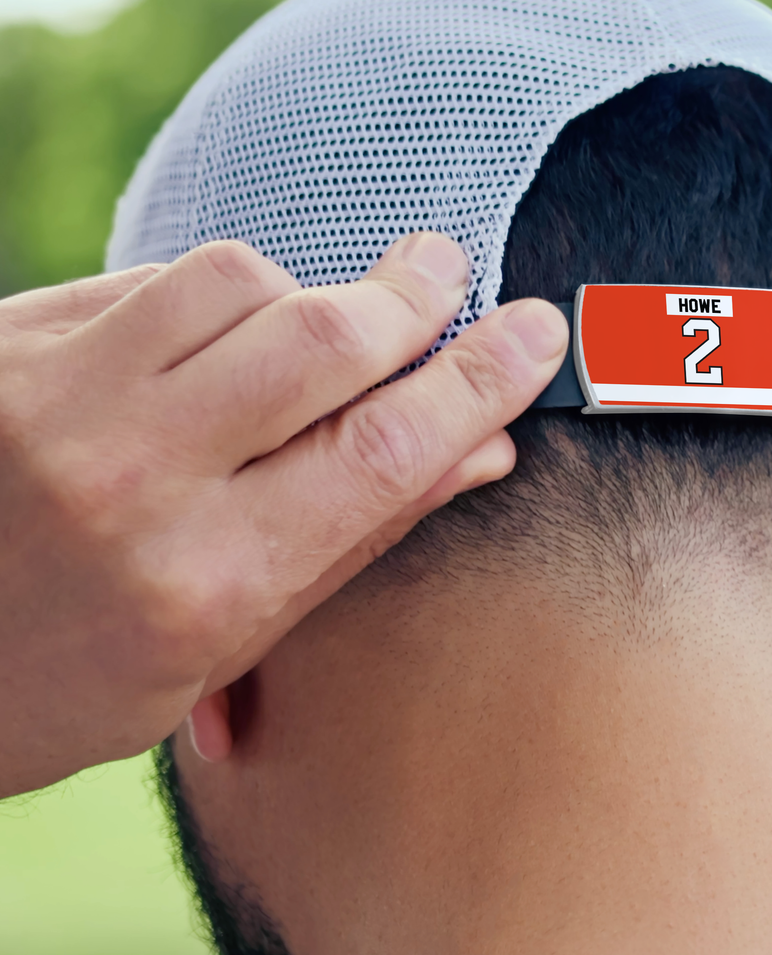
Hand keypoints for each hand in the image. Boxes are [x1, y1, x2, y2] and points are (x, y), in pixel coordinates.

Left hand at [0, 235, 567, 797]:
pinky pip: (151, 278)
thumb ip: (356, 536)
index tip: (536, 334)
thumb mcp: (220, 645)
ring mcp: (49, 398)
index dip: (479, 381)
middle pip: (323, 342)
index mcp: (202, 585)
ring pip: (238, 282)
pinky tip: (218, 337)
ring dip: (307, 294)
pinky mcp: (5, 340)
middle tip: (447, 277)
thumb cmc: (66, 677)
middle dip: (412, 298)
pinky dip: (217, 295)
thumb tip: (478, 451)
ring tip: (320, 329)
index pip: (384, 451)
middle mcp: (127, 483)